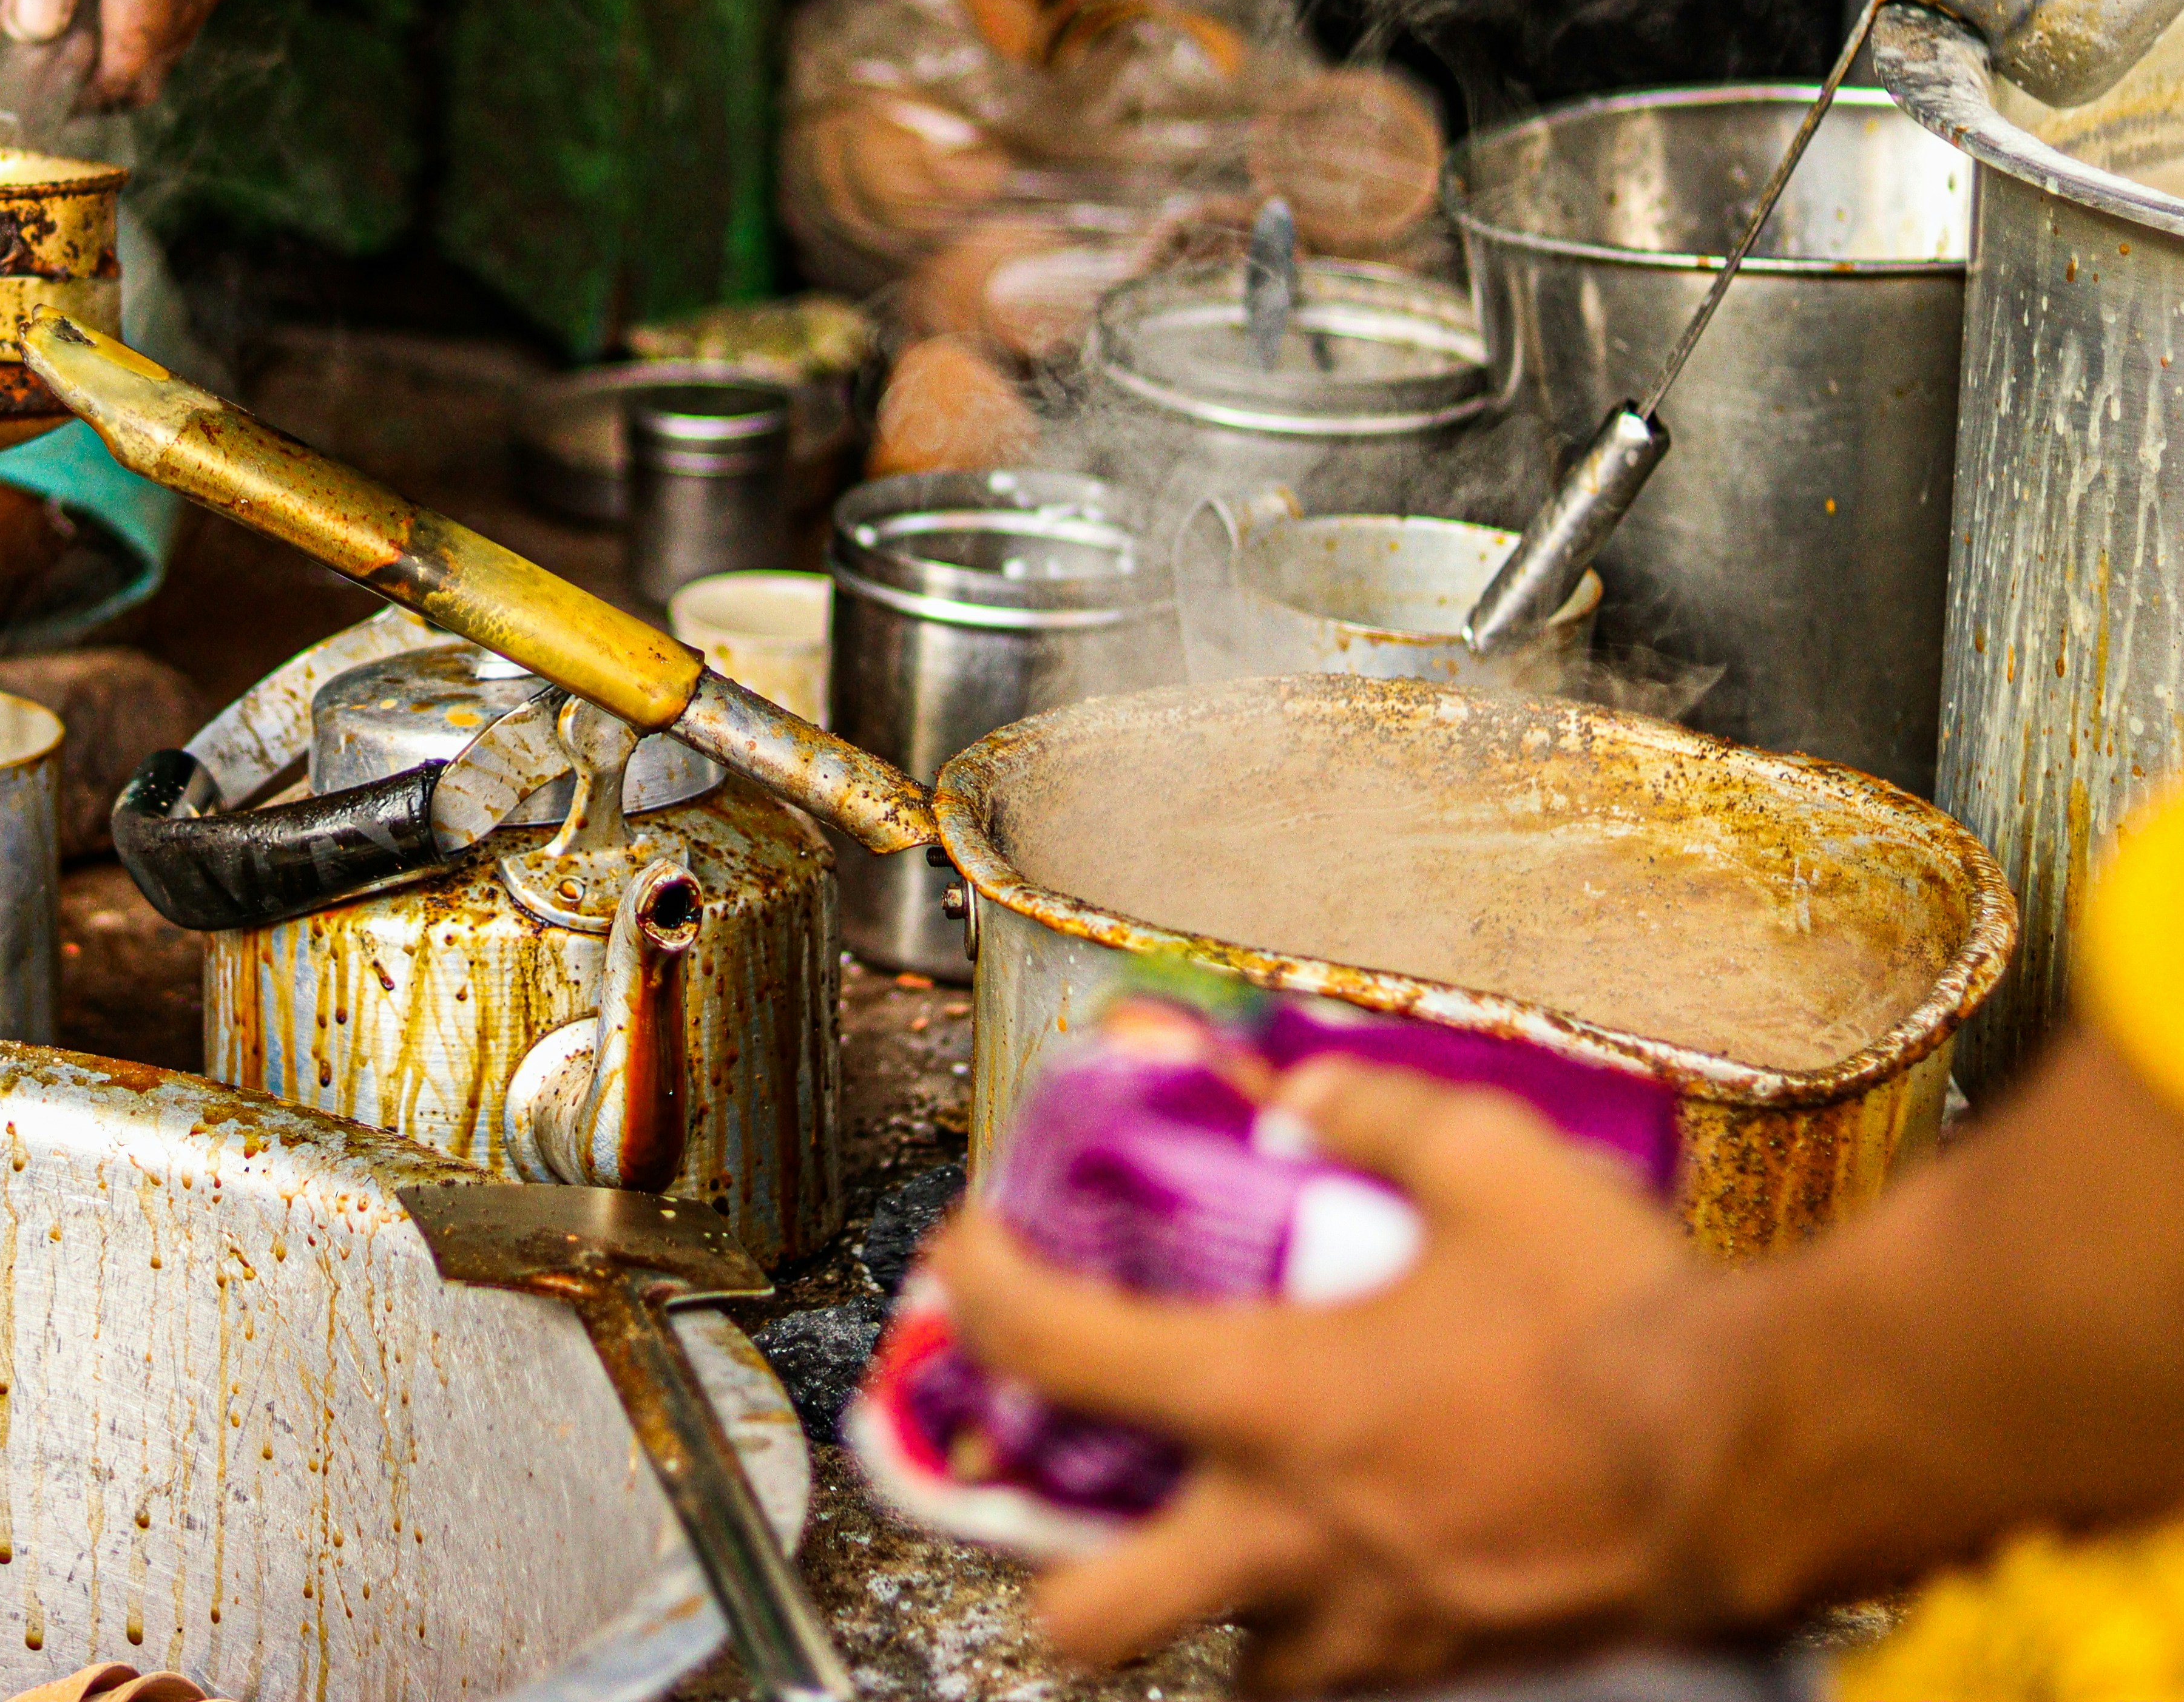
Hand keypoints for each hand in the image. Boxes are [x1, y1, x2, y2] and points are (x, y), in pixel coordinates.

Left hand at [930, 1058, 1715, 1693]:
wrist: (1762, 1454)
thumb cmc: (1623, 1324)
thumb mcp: (1493, 1163)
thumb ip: (1375, 1118)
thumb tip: (1305, 1095)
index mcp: (1275, 1403)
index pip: (1057, 1350)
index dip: (984, 1294)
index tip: (975, 1263)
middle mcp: (1294, 1537)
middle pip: (1086, 1617)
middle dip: (1051, 1569)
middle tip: (1067, 1501)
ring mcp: (1369, 1625)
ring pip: (1227, 1668)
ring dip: (1211, 1611)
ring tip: (1228, 1544)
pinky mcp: (1449, 1672)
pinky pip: (1347, 1682)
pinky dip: (1328, 1640)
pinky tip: (1358, 1572)